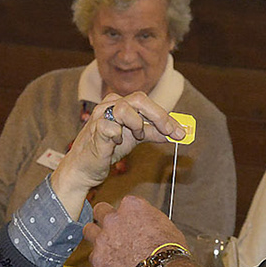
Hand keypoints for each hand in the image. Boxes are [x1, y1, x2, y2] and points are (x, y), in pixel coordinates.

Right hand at [47, 94, 184, 218]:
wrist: (84, 168)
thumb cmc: (107, 149)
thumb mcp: (134, 139)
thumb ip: (152, 132)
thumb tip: (175, 132)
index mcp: (121, 104)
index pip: (147, 103)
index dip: (166, 117)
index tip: (181, 132)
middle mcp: (110, 106)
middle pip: (139, 99)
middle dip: (159, 116)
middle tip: (170, 132)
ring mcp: (100, 116)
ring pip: (125, 108)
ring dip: (137, 124)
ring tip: (137, 137)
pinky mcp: (93, 131)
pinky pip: (111, 127)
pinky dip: (119, 136)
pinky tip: (117, 143)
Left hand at [83, 196, 189, 266]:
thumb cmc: (167, 252)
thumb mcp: (164, 224)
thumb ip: (147, 218)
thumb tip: (143, 222)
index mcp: (132, 206)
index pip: (123, 203)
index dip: (127, 214)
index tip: (130, 221)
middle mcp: (113, 218)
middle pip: (100, 210)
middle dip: (105, 217)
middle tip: (112, 228)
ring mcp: (102, 237)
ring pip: (89, 230)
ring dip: (95, 235)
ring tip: (105, 244)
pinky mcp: (97, 258)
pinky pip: (93, 256)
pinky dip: (101, 260)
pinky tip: (112, 265)